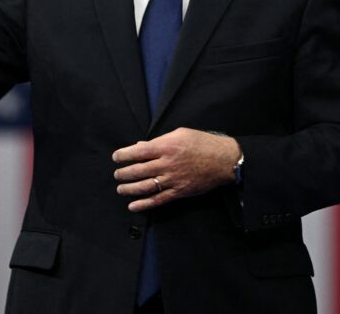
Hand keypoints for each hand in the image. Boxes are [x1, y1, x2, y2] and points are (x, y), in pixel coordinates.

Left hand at [113, 128, 240, 211]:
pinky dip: (144, 204)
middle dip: (123, 173)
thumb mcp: (180, 133)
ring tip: (120, 188)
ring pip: (145, 187)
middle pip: (138, 171)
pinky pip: (158, 200)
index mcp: (166, 146)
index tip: (116, 157)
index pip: (137, 152)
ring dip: (129, 189)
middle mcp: (167, 164)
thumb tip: (140, 146)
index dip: (123, 155)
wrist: (223, 160)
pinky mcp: (179, 192)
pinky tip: (133, 205)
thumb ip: (159, 140)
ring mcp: (173, 179)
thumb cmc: (203, 143)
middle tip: (117, 174)